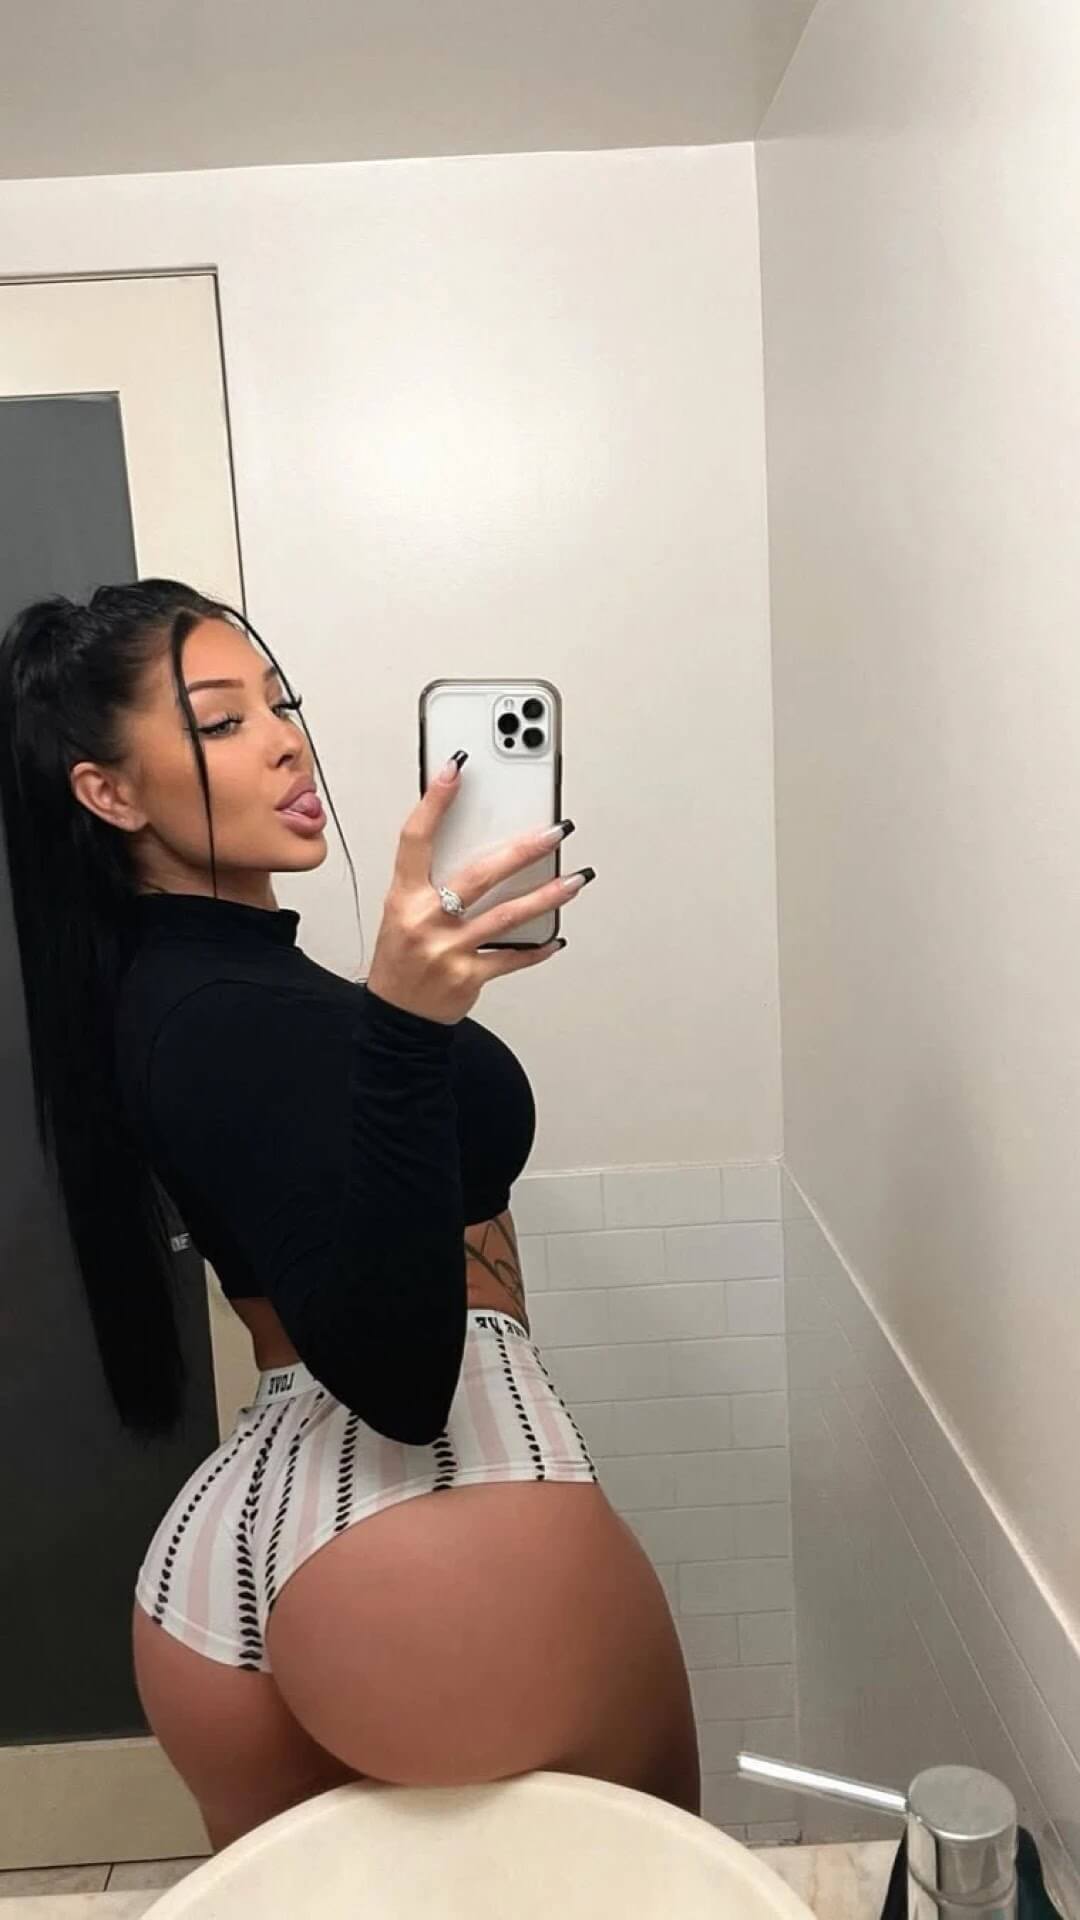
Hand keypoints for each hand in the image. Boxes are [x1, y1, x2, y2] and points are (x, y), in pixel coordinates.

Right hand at [365, 755, 593, 1024]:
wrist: (396, 1017)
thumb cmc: (401, 957)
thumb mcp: (401, 912)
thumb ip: (431, 880)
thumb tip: (480, 842)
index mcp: (403, 897)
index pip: (416, 838)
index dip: (435, 801)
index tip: (456, 768)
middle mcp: (425, 920)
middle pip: (479, 875)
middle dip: (522, 850)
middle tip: (554, 831)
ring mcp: (448, 949)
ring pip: (506, 915)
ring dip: (546, 895)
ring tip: (574, 879)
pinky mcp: (468, 976)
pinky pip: (511, 957)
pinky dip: (537, 947)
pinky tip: (556, 936)